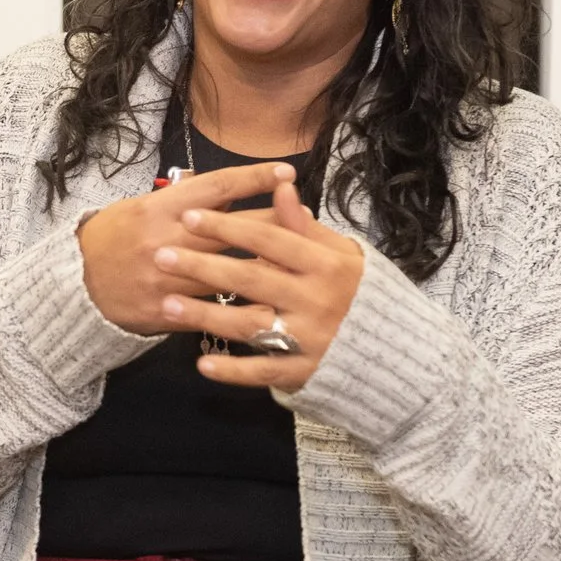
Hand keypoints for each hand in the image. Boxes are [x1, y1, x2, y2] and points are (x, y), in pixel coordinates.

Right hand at [76, 162, 298, 333]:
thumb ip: (182, 199)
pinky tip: (270, 312)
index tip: (287, 172)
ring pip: (228, 274)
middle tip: (306, 216)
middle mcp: (165, 240)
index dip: (254, 178)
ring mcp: (166, 279)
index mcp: (159, 208)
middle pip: (231, 229)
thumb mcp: (142, 207)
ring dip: (266, 269)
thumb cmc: (112, 238)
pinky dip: (240, 311)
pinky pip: (212, 312)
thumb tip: (224, 188)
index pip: (216, 187)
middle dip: (273, 222)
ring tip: (300, 265)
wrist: (74, 284)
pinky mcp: (166, 312)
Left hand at [152, 177, 362, 390]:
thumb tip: (281, 187)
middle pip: (250, 278)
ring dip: (205, 315)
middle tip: (160, 256)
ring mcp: (309, 339)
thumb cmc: (362, 295)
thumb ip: (306, 227)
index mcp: (326, 264)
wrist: (400, 354)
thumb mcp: (342, 255)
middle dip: (202, 266)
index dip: (228, 226)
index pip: (268, 238)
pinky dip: (233, 370)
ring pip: (249, 324)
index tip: (189, 216)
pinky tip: (202, 363)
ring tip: (167, 304)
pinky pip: (263, 371)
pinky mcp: (305, 373)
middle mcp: (316, 299)